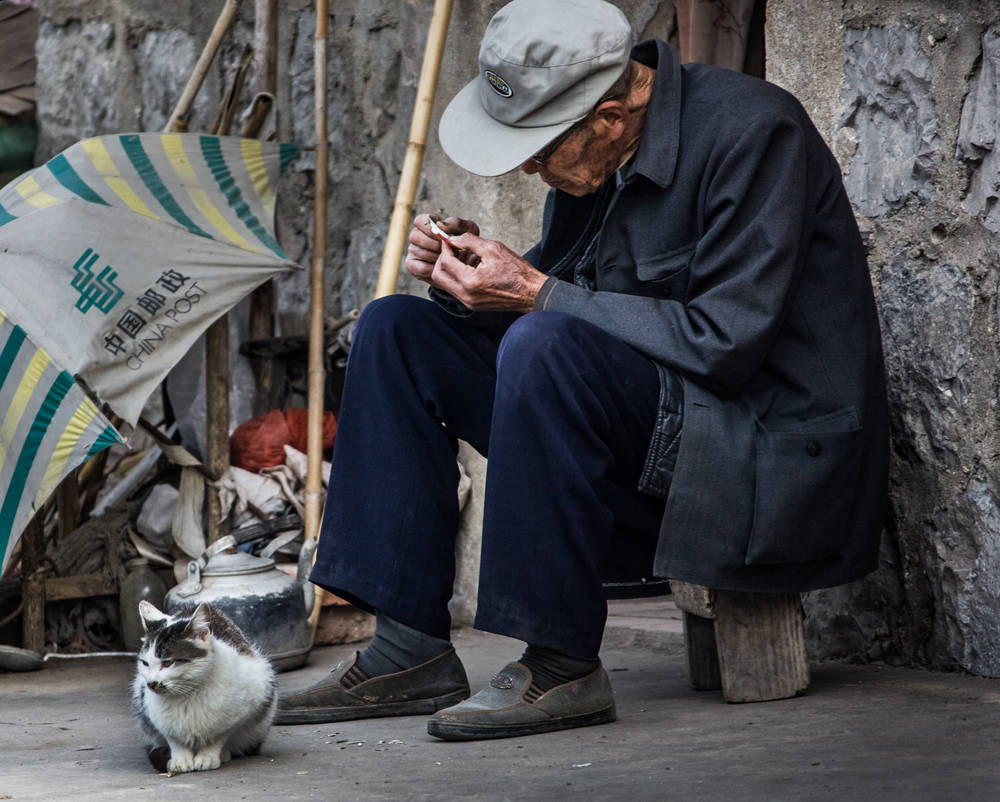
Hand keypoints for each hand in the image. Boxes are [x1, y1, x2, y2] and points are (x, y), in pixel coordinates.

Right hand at [405, 213, 479, 282]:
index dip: (429, 228)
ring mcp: (413, 250)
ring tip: (448, 259)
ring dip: (436, 257)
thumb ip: (456, 223)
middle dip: (434, 244)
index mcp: (428, 224)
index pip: (419, 220)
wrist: (467, 265)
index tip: (442, 235)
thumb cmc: (466, 243)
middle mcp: (417, 236)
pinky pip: (421, 267)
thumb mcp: (468, 230)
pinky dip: (434, 269)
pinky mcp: (413, 265)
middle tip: (448, 249)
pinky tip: (443, 268)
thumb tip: (439, 225)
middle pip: (415, 236)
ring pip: (420, 252)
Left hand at [430, 232, 547, 312]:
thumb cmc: (516, 270)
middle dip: (441, 260)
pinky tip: (468, 267)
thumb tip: (453, 238)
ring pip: (444, 284)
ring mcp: (468, 303)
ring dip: (448, 269)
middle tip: (451, 249)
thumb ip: (468, 241)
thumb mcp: (493, 248)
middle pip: (438, 276)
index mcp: (471, 281)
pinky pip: (455, 290)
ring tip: (461, 256)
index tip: (449, 239)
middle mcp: (466, 295)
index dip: (445, 247)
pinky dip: (456, 277)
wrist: (531, 292)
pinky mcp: (472, 305)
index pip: (445, 262)